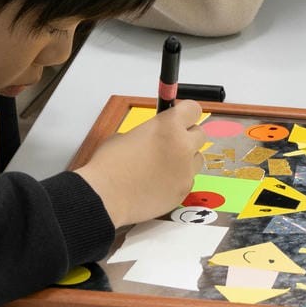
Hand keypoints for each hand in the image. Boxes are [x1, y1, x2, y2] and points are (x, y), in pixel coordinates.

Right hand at [77, 101, 204, 228]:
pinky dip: (178, 179)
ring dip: (186, 159)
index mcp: (168, 126)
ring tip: (164, 165)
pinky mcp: (184, 190)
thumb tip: (155, 137)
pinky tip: (160, 183)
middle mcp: (182, 146)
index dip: (186, 114)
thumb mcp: (126, 135)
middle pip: (200, 134)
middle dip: (187, 137)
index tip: (181, 118)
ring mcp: (185, 170)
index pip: (193, 110)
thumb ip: (150, 132)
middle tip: (171, 143)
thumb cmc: (109, 165)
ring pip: (197, 159)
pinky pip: (188, 180)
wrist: (105, 196)